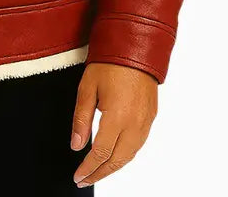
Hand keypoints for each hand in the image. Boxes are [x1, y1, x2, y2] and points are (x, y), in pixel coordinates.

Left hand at [70, 62, 157, 187]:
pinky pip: (138, 144)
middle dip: (100, 173)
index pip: (101, 153)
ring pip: (130, 155)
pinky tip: (115, 155)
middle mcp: (135, 124)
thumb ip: (81, 119)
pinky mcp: (151, 117)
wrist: (136, 47)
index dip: (88, 168)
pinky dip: (125, 155)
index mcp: (118, 118)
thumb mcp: (87, 88)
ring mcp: (146, 122)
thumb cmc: (108, 64)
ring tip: (97, 172)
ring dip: (113, 167)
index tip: (77, 177)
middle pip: (117, 160)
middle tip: (84, 179)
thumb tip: (76, 146)